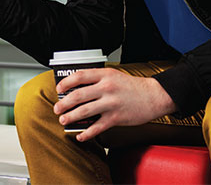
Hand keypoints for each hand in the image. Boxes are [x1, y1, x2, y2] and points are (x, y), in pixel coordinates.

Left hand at [54, 68, 176, 141]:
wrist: (154, 96)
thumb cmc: (132, 86)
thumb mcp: (113, 76)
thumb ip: (96, 80)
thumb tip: (77, 88)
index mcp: (104, 75)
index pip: (79, 76)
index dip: (66, 83)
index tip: (59, 89)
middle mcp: (106, 88)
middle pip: (78, 95)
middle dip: (64, 103)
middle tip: (57, 108)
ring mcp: (111, 103)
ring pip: (84, 111)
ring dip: (71, 117)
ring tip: (63, 120)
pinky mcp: (116, 118)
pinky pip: (97, 127)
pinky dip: (87, 133)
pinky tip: (80, 135)